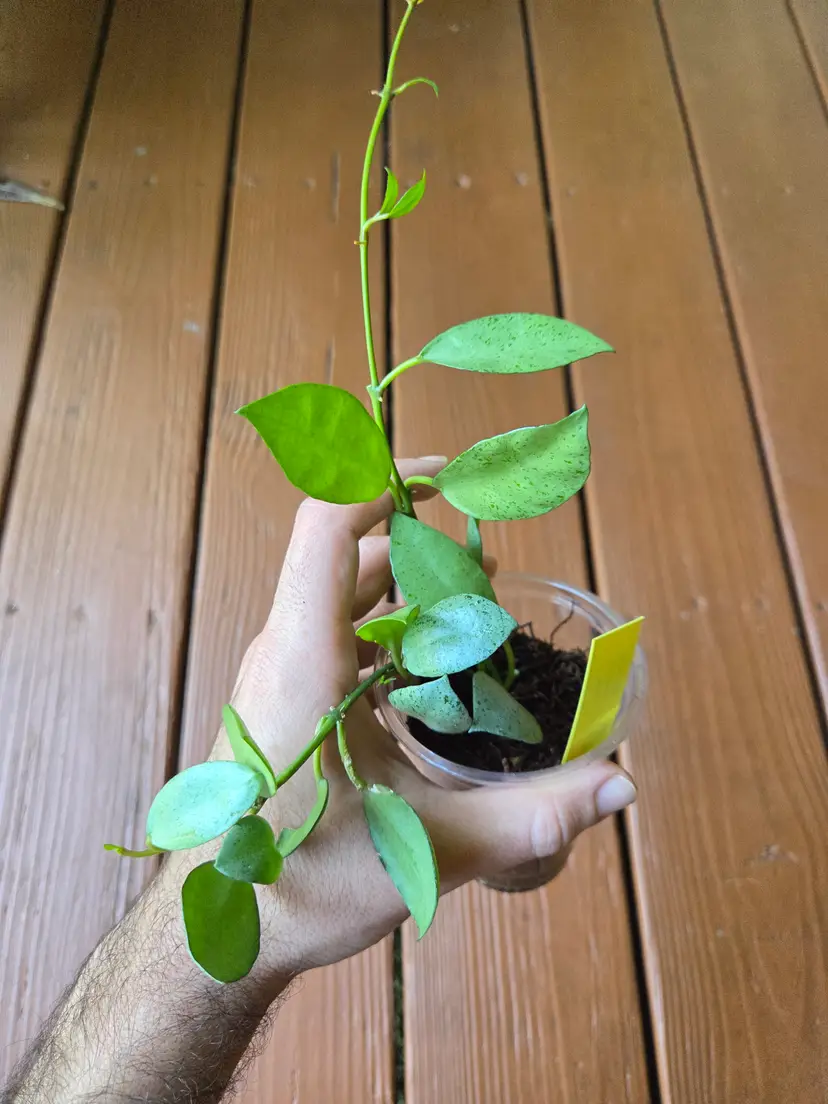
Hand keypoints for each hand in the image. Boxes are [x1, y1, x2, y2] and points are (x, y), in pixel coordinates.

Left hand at [161, 457, 636, 997]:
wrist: (218, 932)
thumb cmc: (303, 887)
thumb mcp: (430, 853)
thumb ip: (532, 817)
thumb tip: (621, 786)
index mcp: (306, 664)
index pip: (327, 528)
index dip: (385, 484)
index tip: (450, 481)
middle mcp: (284, 651)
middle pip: (351, 556)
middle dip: (424, 548)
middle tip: (491, 575)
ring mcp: (277, 670)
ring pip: (342, 593)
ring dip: (408, 591)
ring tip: (472, 618)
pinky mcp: (281, 693)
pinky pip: (333, 630)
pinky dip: (387, 627)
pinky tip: (431, 674)